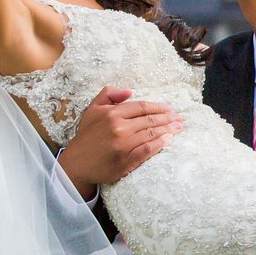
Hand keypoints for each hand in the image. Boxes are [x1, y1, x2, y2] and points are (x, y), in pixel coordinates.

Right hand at [56, 86, 182, 196]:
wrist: (76, 163)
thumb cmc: (86, 135)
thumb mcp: (93, 109)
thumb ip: (109, 94)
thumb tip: (129, 91)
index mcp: (112, 113)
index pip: (142, 107)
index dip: (158, 107)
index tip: (169, 108)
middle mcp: (119, 128)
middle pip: (150, 120)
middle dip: (168, 118)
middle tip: (179, 118)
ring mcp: (123, 145)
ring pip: (151, 134)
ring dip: (168, 130)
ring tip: (178, 127)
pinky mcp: (126, 161)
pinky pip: (147, 151)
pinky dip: (159, 145)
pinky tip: (168, 140)